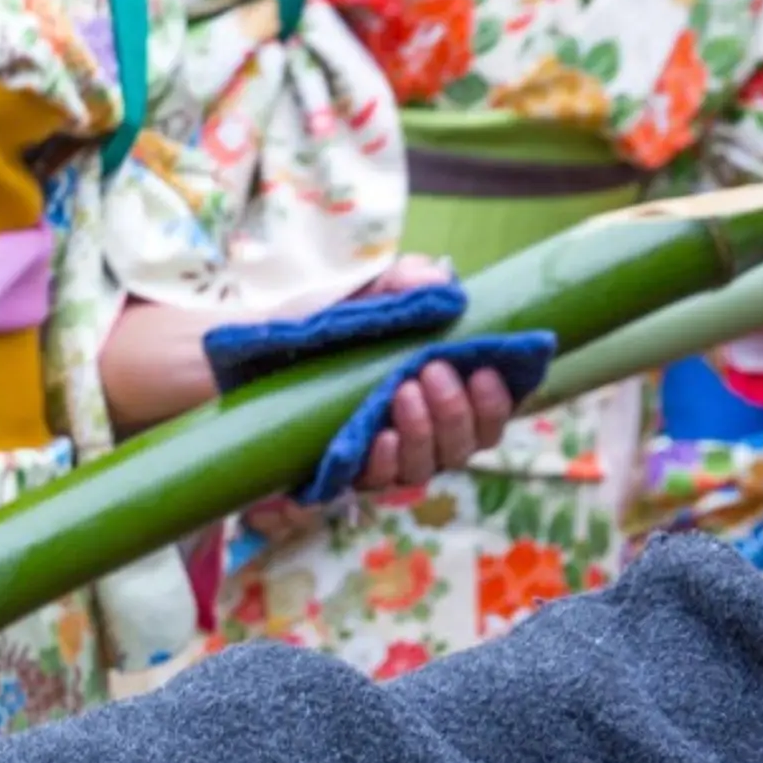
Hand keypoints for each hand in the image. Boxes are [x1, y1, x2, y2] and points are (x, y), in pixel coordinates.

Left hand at [343, 255, 514, 497]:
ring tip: (403, 390)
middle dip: (456, 411)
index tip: (484, 371)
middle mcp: (424, 433)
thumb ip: (405, 281)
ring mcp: (388, 456)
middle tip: (432, 370)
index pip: (489, 417)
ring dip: (422, 431)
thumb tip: (440, 282)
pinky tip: (380, 436)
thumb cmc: (334, 322)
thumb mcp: (369, 292)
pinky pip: (378, 480)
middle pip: (464, 446)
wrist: (266, 348)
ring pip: (426, 467)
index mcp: (444, 395)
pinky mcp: (349, 472)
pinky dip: (385, 461)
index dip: (497, 404)